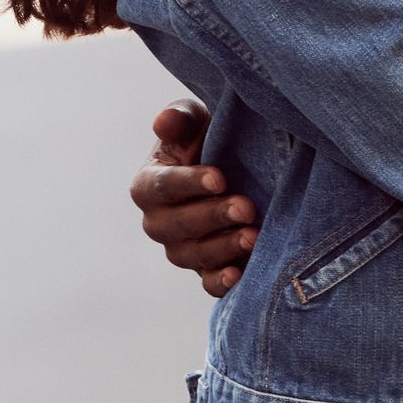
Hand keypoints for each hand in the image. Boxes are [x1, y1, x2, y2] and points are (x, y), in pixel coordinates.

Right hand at [130, 101, 254, 296]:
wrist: (238, 169)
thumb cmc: (209, 140)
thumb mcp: (196, 122)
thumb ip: (180, 119)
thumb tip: (163, 122)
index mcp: (148, 185)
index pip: (161, 187)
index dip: (189, 184)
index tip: (220, 178)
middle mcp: (158, 222)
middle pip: (176, 226)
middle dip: (212, 217)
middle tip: (246, 207)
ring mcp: (180, 249)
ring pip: (192, 255)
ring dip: (223, 248)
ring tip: (253, 236)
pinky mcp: (204, 270)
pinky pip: (206, 283)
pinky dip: (220, 282)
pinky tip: (239, 275)